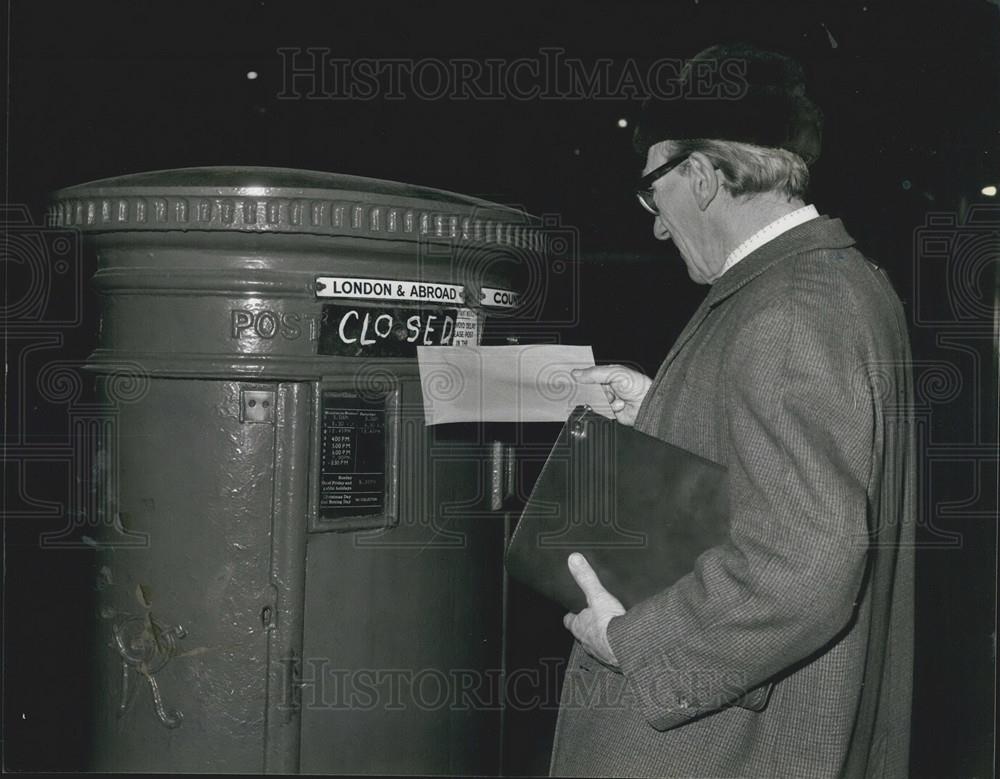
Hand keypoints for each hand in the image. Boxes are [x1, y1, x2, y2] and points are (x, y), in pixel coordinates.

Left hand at [562, 553, 625, 667]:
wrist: (629, 648)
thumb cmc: (610, 625)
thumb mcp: (598, 596)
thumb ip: (586, 578)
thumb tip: (574, 560)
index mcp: (580, 627)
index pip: (570, 621)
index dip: (571, 617)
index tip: (570, 614)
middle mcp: (587, 642)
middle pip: (583, 634)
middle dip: (587, 628)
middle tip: (592, 622)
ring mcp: (600, 653)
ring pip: (597, 645)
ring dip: (601, 639)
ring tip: (608, 632)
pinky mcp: (614, 661)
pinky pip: (612, 654)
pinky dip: (615, 648)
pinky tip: (622, 643)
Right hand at [572, 365, 651, 426]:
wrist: (648, 404)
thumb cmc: (638, 385)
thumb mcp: (615, 373)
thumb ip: (595, 373)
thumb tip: (576, 373)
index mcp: (607, 374)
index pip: (588, 375)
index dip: (581, 377)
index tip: (575, 379)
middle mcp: (606, 387)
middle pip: (588, 389)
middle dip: (595, 391)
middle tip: (604, 390)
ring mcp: (607, 399)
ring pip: (593, 401)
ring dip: (604, 400)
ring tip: (615, 398)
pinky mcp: (609, 411)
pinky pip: (600, 411)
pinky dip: (609, 408)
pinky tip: (619, 405)